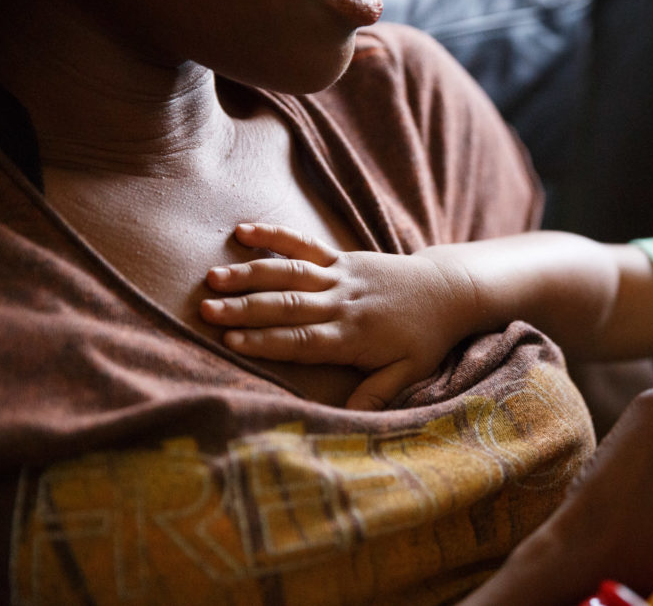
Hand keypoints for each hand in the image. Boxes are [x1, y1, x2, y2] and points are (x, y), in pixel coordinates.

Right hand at [200, 223, 479, 409]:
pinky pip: (304, 244)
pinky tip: (242, 231)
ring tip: (213, 277)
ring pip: (289, 272)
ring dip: (250, 273)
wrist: (447, 291)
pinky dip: (274, 236)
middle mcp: (342, 303)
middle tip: (205, 310)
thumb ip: (375, 395)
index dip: (266, 340)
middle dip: (245, 308)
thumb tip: (346, 421)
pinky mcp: (342, 257)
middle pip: (287, 305)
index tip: (231, 340)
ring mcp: (341, 276)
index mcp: (352, 336)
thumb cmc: (424, 338)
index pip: (302, 340)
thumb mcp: (407, 373)